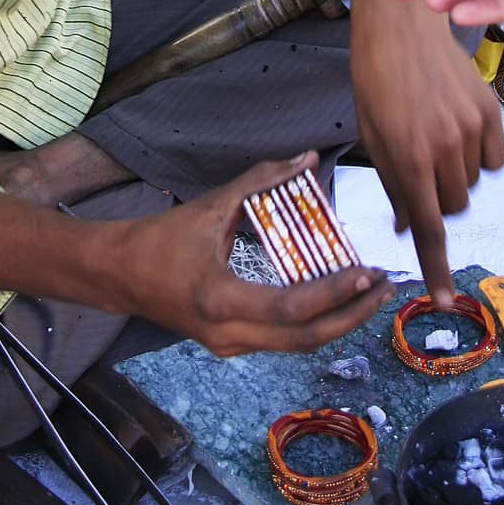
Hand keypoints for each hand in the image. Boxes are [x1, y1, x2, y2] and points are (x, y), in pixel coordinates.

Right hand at [114, 152, 392, 356]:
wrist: (119, 275)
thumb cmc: (160, 239)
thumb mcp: (211, 206)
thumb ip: (261, 181)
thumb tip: (307, 158)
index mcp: (220, 301)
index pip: (290, 309)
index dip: (332, 294)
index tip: (366, 272)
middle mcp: (228, 334)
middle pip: (304, 339)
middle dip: (351, 316)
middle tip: (385, 288)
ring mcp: (230, 346)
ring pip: (297, 346)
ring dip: (338, 322)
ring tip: (371, 294)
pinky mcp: (232, 345)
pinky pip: (283, 341)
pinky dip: (315, 323)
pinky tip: (337, 301)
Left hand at [341, 0, 503, 306]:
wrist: (402, 24)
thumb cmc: (374, 78)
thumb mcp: (369, 134)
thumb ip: (390, 182)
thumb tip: (403, 225)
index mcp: (405, 156)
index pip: (425, 226)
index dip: (434, 266)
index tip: (443, 300)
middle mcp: (443, 147)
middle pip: (450, 206)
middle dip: (433, 199)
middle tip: (415, 167)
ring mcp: (471, 129)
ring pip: (470, 184)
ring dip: (452, 175)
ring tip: (430, 135)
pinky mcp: (491, 111)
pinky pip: (492, 158)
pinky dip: (476, 155)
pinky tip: (454, 126)